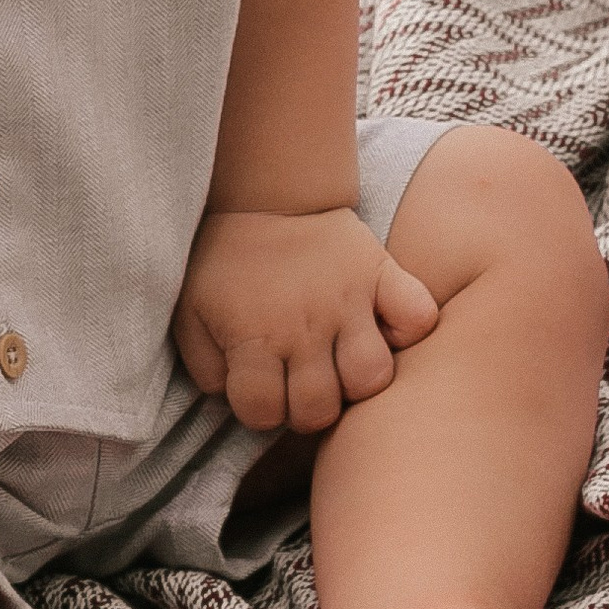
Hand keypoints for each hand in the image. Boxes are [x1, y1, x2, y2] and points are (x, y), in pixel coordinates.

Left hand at [173, 207, 437, 434]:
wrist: (264, 196)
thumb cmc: (225, 264)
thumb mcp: (190, 314)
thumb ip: (206, 368)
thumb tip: (235, 396)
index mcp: (253, 335)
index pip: (263, 412)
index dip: (260, 411)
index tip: (261, 389)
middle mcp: (304, 324)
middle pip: (321, 408)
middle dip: (307, 409)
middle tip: (302, 384)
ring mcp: (349, 300)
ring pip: (374, 376)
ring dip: (358, 382)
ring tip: (341, 365)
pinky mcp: (382, 273)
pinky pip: (418, 317)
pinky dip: (408, 331)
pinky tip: (382, 330)